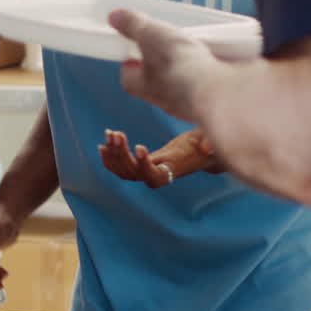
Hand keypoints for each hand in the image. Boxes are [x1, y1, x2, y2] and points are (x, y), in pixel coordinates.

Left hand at [100, 128, 221, 187]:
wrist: (194, 151)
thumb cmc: (200, 144)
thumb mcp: (206, 139)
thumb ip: (208, 142)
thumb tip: (208, 147)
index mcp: (172, 171)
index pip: (153, 175)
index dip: (144, 164)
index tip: (139, 146)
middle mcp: (156, 177)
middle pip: (134, 173)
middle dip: (122, 154)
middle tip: (117, 134)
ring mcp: (145, 174)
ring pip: (124, 171)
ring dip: (113, 153)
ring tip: (110, 133)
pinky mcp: (139, 168)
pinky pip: (120, 169)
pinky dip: (109, 158)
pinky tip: (102, 145)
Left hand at [108, 9, 225, 121]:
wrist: (222, 94)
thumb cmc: (181, 71)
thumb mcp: (152, 35)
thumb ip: (134, 26)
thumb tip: (116, 17)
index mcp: (141, 85)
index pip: (128, 72)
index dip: (130, 57)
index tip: (134, 42)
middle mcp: (164, 98)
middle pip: (158, 76)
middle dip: (164, 59)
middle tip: (169, 41)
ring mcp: (191, 101)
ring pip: (185, 80)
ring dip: (190, 64)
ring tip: (197, 46)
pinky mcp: (215, 99)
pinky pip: (211, 82)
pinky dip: (213, 69)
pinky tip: (219, 57)